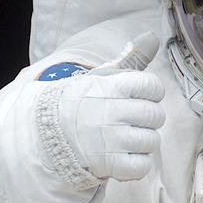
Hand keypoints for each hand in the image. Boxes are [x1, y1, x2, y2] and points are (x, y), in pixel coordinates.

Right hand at [54, 37, 165, 181]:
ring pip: (152, 141)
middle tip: (130, 120)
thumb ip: (130, 59)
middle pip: (155, 115)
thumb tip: (152, 36)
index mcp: (111, 87)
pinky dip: (137, 164)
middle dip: (147, 119)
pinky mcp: (109, 165)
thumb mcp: (101, 77)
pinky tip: (123, 156)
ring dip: (142, 142)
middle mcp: (112, 112)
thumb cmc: (81, 103)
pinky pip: (142, 166)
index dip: (150, 93)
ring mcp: (111, 140)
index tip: (138, 97)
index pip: (152, 86)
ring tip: (124, 139)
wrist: (47, 134)